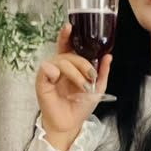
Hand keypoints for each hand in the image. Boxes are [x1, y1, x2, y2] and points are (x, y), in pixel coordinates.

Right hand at [35, 25, 111, 150]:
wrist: (71, 124)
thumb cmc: (80, 106)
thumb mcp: (98, 88)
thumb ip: (103, 72)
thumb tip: (108, 56)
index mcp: (71, 65)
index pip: (68, 46)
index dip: (67, 35)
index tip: (69, 26)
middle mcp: (59, 66)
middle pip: (68, 53)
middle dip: (81, 62)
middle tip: (91, 75)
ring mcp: (50, 73)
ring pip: (61, 61)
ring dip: (75, 72)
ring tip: (83, 86)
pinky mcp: (42, 82)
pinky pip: (46, 69)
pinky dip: (54, 71)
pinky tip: (58, 77)